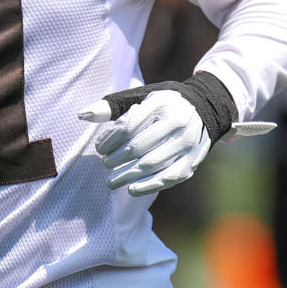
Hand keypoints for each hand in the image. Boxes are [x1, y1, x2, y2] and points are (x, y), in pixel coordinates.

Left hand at [77, 72, 266, 195]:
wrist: (204, 108)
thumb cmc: (163, 104)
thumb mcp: (140, 98)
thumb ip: (111, 106)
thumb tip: (82, 115)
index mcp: (161, 103)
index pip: (128, 126)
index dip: (110, 141)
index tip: (99, 150)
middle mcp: (177, 122)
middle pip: (138, 146)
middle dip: (116, 159)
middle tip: (104, 164)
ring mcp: (187, 142)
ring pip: (152, 163)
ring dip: (128, 175)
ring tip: (110, 181)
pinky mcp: (194, 159)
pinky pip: (171, 177)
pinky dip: (150, 186)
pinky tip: (132, 190)